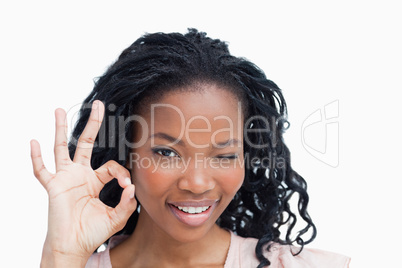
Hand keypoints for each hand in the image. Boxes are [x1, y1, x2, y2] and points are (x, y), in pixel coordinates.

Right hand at [30, 101, 136, 264]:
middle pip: (86, 143)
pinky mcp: (53, 187)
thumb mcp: (116, 217)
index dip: (121, 172)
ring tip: (59, 110)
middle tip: (99, 104)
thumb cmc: (93, 232)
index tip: (127, 185)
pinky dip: (36, 158)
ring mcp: (65, 179)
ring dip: (61, 129)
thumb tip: (132, 186)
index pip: (110, 165)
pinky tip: (34, 142)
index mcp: (95, 180)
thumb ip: (127, 203)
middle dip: (93, 124)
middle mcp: (80, 175)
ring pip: (62, 148)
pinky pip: (42, 171)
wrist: (74, 247)